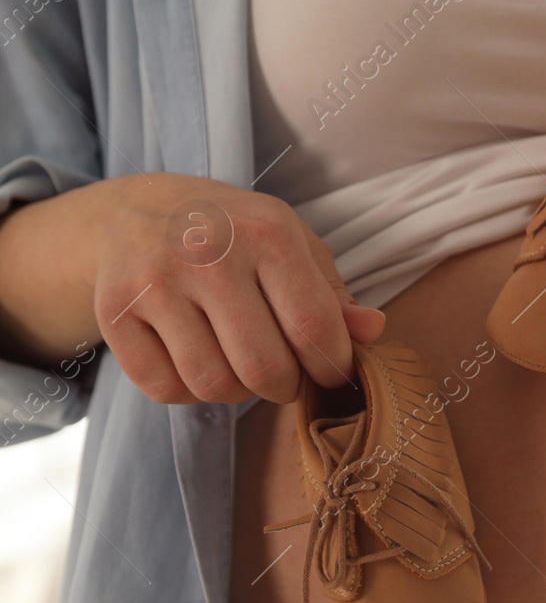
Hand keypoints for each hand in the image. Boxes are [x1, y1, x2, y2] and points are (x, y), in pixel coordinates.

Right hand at [85, 173, 384, 404]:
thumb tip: (374, 331)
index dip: (331, 367)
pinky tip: (196, 360)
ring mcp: (155, 282)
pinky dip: (188, 392)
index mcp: (267, 234)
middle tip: (283, 374)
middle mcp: (208, 254)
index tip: (330, 371)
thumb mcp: (296, 247)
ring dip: (236, 392)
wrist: (142, 209)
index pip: (314, 329)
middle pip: (264, 369)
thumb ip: (335, 296)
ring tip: (239, 363)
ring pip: (212, 385)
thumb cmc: (239, 236)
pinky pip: (165, 388)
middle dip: (284, 387)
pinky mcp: (114, 311)